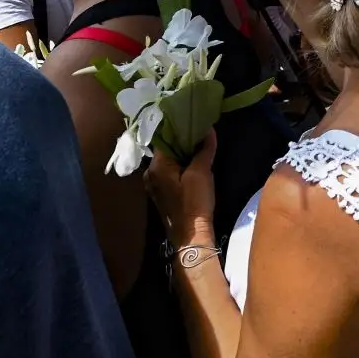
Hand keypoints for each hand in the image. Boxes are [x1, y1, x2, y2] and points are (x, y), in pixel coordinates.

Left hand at [145, 130, 217, 247]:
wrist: (190, 236)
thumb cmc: (194, 203)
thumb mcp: (201, 173)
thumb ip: (203, 150)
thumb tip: (208, 130)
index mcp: (156, 166)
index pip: (165, 138)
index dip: (180, 129)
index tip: (194, 120)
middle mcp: (150, 173)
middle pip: (166, 150)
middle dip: (182, 141)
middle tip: (201, 132)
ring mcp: (154, 185)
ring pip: (169, 161)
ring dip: (182, 154)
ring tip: (200, 145)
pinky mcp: (162, 193)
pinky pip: (170, 172)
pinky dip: (181, 165)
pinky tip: (194, 163)